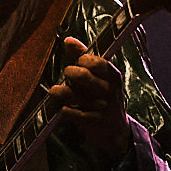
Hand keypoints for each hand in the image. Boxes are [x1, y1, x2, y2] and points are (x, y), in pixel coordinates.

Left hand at [47, 37, 131, 162]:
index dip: (82, 59)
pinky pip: (71, 113)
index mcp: (112, 76)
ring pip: (74, 94)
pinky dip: (64, 109)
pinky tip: (62, 107)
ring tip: (55, 91)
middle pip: (82, 75)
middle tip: (68, 74)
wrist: (115, 130)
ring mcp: (102, 107)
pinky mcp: (93, 122)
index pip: (95, 61)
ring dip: (60, 91)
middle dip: (70, 73)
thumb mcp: (99, 76)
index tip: (79, 61)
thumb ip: (84, 56)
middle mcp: (109, 90)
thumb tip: (68, 40)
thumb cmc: (102, 96)